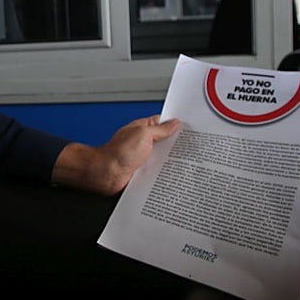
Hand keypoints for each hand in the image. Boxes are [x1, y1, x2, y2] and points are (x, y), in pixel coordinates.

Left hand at [51, 115, 179, 195]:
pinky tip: (173, 176)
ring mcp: (143, 158)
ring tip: (187, 162)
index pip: (163, 123)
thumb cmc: (118, 152)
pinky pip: (157, 172)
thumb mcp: (143, 134)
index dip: (176, 125)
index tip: (190, 128)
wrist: (105, 174)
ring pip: (163, 158)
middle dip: (177, 145)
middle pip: (165, 142)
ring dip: (171, 161)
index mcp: (143, 129)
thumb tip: (174, 123)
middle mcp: (143, 143)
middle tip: (193, 147)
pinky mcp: (142, 172)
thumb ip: (160, 129)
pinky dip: (164, 174)